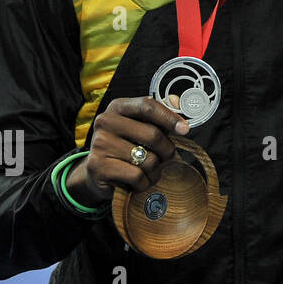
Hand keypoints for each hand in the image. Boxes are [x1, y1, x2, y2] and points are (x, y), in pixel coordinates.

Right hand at [66, 97, 189, 204]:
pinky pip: (137, 176)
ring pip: (148, 159)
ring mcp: (100, 144)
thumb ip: (160, 112)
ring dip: (156, 170)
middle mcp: (105, 122)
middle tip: (166, 157)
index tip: (185, 129)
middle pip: (153, 135)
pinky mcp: (98, 167)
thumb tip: (176, 101)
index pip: (148, 106)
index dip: (170, 117)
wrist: (97, 171)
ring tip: (150, 170)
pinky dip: (144, 182)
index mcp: (118, 107)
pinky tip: (139, 181)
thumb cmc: (126, 144)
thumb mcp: (140, 124)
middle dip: (167, 150)